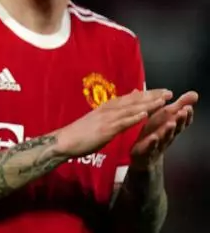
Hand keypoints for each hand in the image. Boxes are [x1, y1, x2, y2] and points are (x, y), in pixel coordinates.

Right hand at [53, 88, 170, 159]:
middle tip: (169, 92)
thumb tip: (128, 99)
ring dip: (147, 104)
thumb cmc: (81, 132)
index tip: (164, 91)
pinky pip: (122, 122)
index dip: (148, 93)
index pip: (132, 97)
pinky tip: (144, 114)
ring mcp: (106, 119)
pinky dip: (133, 117)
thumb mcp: (98, 118)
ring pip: (130, 109)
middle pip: (134, 100)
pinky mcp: (105, 129)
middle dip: (152, 96)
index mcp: (108, 107)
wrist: (63, 141)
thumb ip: (114, 110)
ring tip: (162, 101)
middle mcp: (108, 109)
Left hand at [129, 90, 196, 168]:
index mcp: (171, 125)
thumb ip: (178, 106)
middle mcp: (168, 135)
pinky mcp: (147, 150)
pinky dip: (152, 142)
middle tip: (184, 111)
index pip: (182, 120)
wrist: (144, 157)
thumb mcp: (166, 118)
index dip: (187, 114)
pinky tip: (153, 137)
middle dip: (180, 119)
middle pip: (176, 127)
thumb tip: (194, 94)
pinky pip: (150, 147)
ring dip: (169, 130)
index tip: (189, 106)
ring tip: (171, 123)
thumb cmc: (156, 132)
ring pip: (165, 137)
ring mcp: (158, 143)